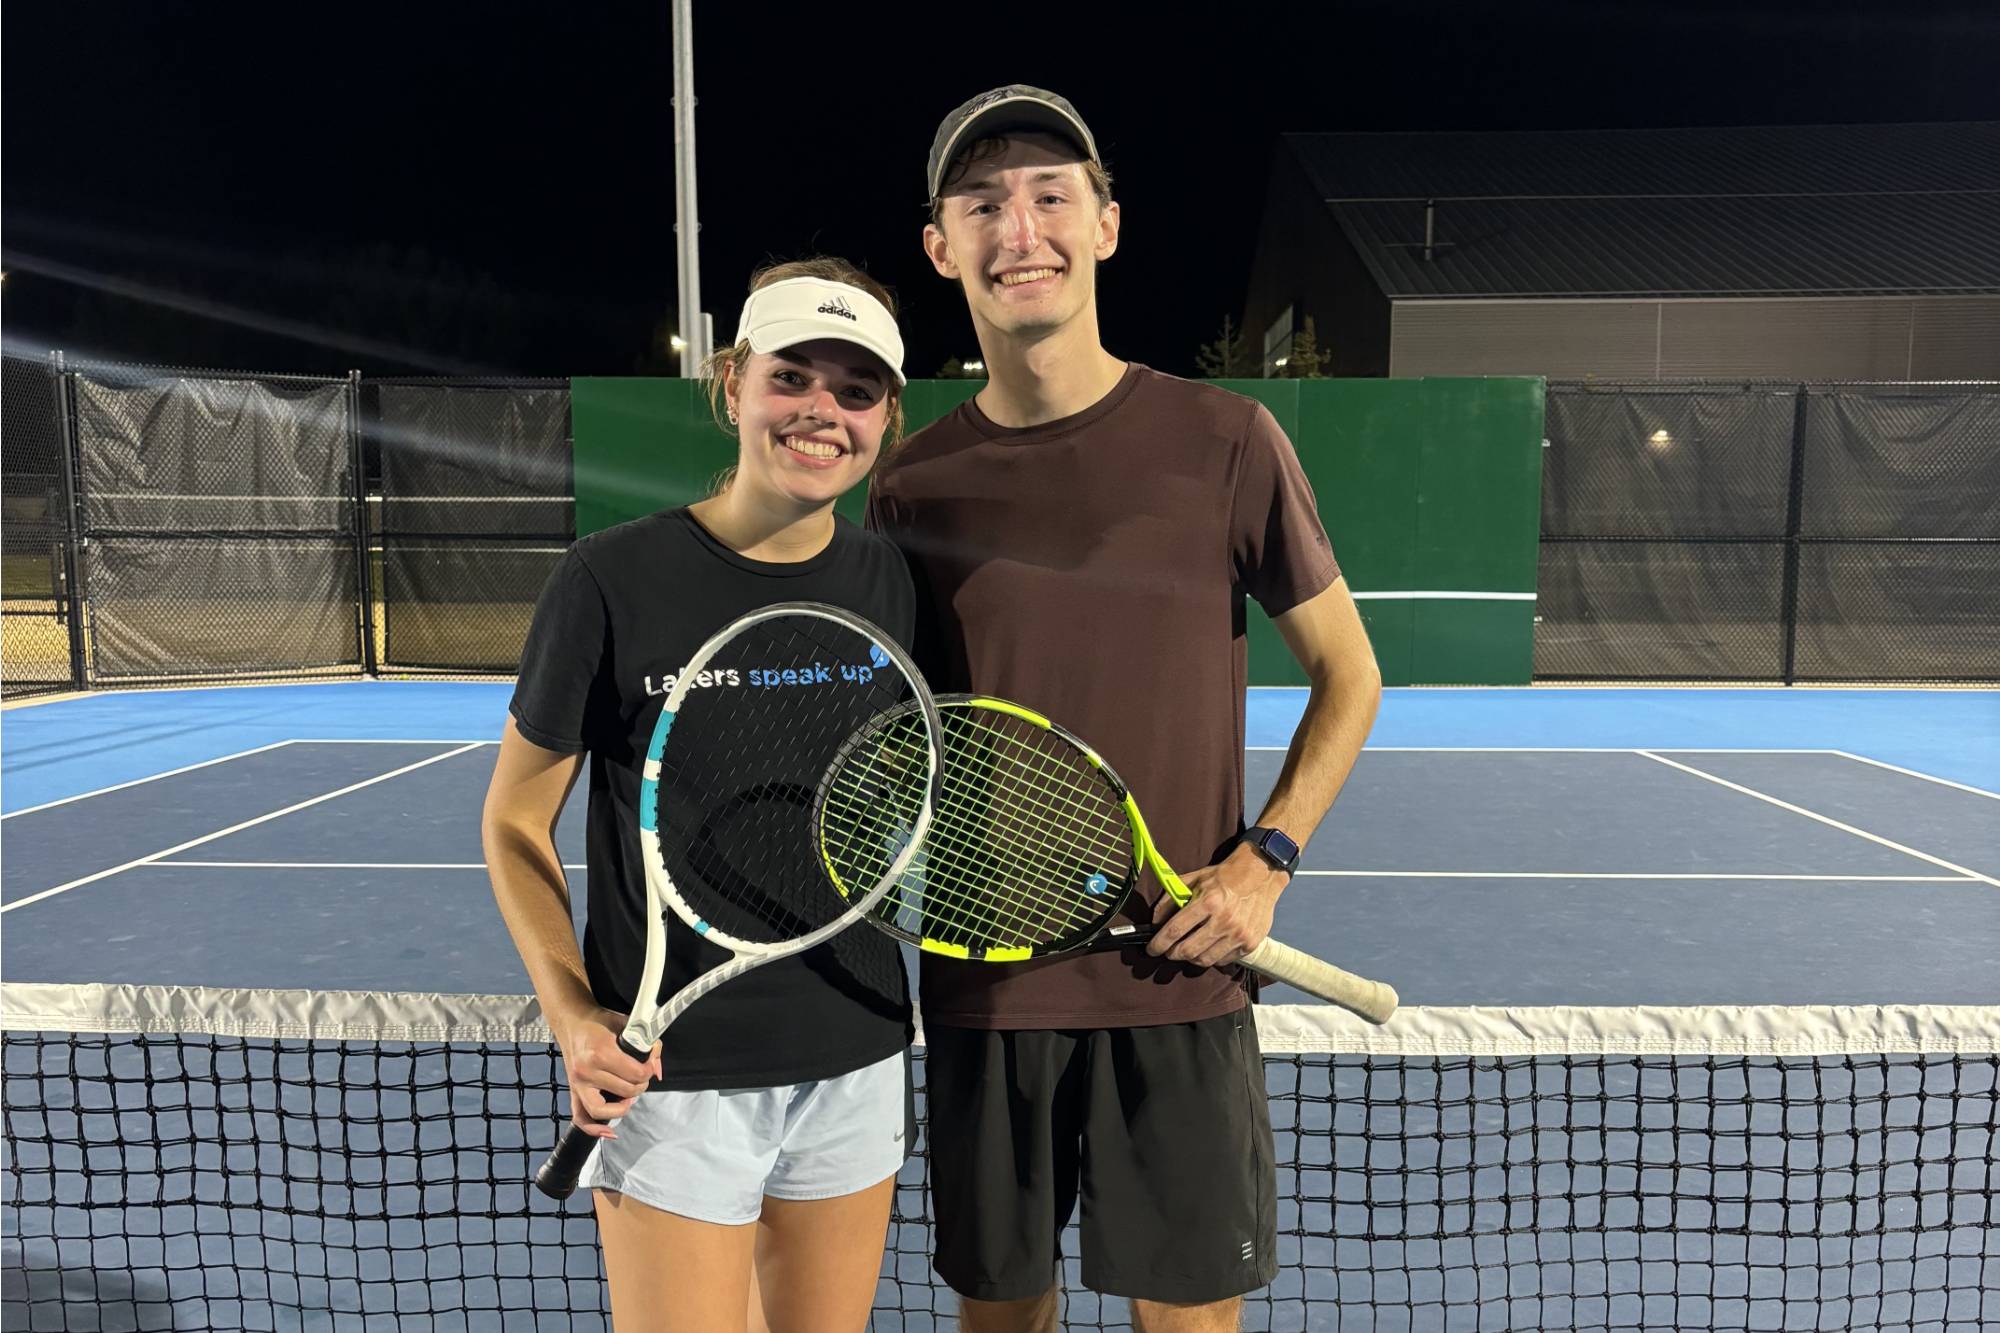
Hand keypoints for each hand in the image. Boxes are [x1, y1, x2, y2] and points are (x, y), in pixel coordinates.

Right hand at [561, 1007, 661, 1138]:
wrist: (572, 1020)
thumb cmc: (600, 1021)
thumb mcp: (626, 1024)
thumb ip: (647, 1044)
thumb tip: (658, 1070)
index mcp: (601, 1053)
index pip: (635, 1074)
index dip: (649, 1070)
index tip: (650, 1062)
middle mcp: (587, 1072)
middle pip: (625, 1091)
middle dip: (640, 1084)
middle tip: (642, 1075)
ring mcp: (577, 1084)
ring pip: (603, 1111)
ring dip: (622, 1107)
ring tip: (629, 1096)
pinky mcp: (572, 1091)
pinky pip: (581, 1118)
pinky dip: (594, 1129)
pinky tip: (610, 1132)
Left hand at [1145, 846, 1286, 968]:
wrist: (1261, 875)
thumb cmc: (1224, 877)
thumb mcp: (1194, 879)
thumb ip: (1171, 898)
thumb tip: (1155, 922)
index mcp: (1208, 901)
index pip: (1175, 930)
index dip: (1159, 943)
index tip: (1151, 949)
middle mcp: (1224, 920)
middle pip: (1188, 950)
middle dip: (1172, 954)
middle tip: (1168, 951)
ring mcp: (1239, 934)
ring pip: (1204, 960)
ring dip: (1190, 958)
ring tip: (1186, 950)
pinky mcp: (1250, 943)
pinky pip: (1223, 960)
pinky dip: (1211, 957)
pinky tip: (1208, 947)